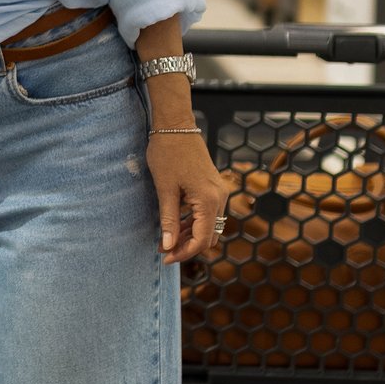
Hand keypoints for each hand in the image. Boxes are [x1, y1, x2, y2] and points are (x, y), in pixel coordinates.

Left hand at [147, 129, 230, 266]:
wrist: (176, 125)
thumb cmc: (167, 154)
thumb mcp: (165, 189)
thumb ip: (169, 219)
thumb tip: (168, 246)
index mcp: (209, 200)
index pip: (201, 240)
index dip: (183, 253)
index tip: (165, 257)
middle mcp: (219, 198)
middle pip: (209, 236)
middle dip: (187, 247)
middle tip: (164, 250)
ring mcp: (219, 192)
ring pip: (209, 225)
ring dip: (190, 235)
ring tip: (166, 239)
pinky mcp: (213, 187)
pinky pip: (207, 213)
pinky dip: (194, 222)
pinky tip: (176, 224)